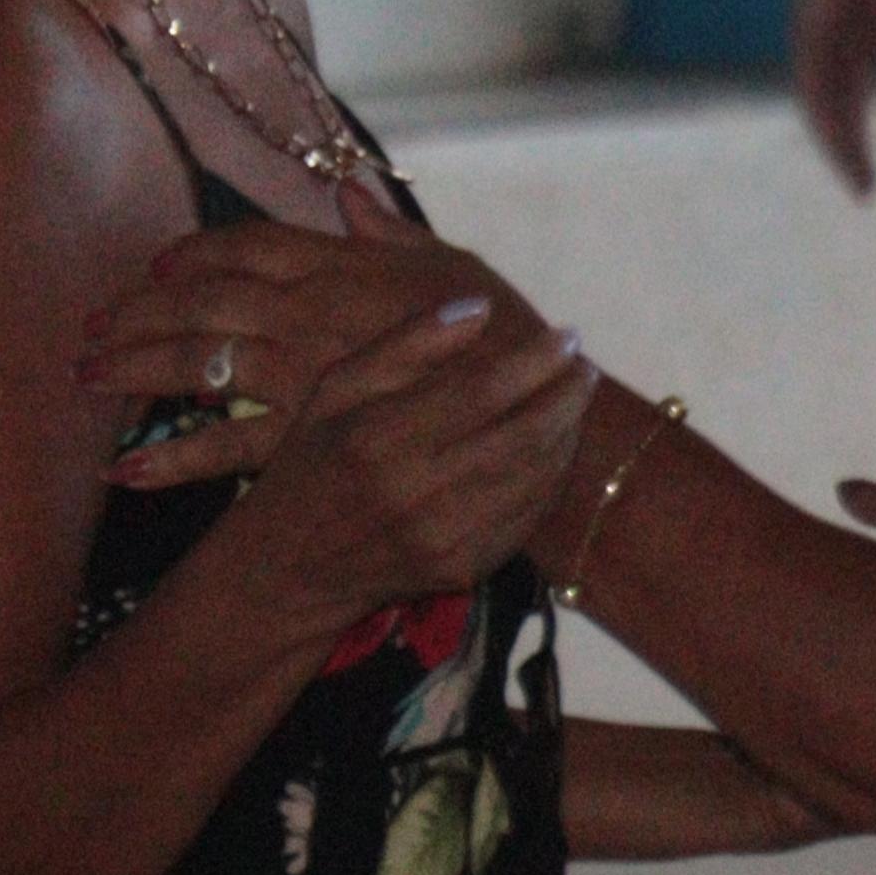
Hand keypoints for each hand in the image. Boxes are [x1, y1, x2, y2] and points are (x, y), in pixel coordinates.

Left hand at [89, 220, 557, 491]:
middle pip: (195, 300)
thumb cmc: (508, 338)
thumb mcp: (455, 269)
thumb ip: (390, 235)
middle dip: (135, 312)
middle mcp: (307, 313)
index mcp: (340, 267)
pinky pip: (225, 446)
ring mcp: (303, 373)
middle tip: (89, 328)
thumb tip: (348, 194)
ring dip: (132, 370)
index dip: (193, 254)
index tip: (158, 266)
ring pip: (193, 364)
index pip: (244, 246)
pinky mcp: (308, 437)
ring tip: (87, 379)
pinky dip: (171, 459)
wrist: (540, 411)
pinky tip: (125, 471)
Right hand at [221, 294, 601, 619]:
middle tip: (585, 366)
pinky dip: (552, 477)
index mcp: (378, 437)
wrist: (290, 567)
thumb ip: (404, 346)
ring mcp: (444, 535)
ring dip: (567, 433)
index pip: (479, 392)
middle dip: (565, 396)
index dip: (533, 362)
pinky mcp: (464, 567)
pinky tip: (557, 448)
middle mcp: (414, 490)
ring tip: (576, 399)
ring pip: (534, 476)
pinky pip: (529, 516)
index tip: (565, 336)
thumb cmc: (312, 464)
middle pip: (521, 435)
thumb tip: (478, 307)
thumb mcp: (334, 392)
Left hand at [795, 0, 875, 191]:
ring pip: (820, 105)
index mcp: (850, 56)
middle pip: (834, 116)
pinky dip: (829, 109)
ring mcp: (816, 44)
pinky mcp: (811, 30)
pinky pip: (815, 79)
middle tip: (866, 194)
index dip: (859, 146)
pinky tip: (840, 134)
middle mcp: (828, 56)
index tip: (871, 183)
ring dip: (838, 144)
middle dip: (850, 155)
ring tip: (857, 177)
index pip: (850, 110)